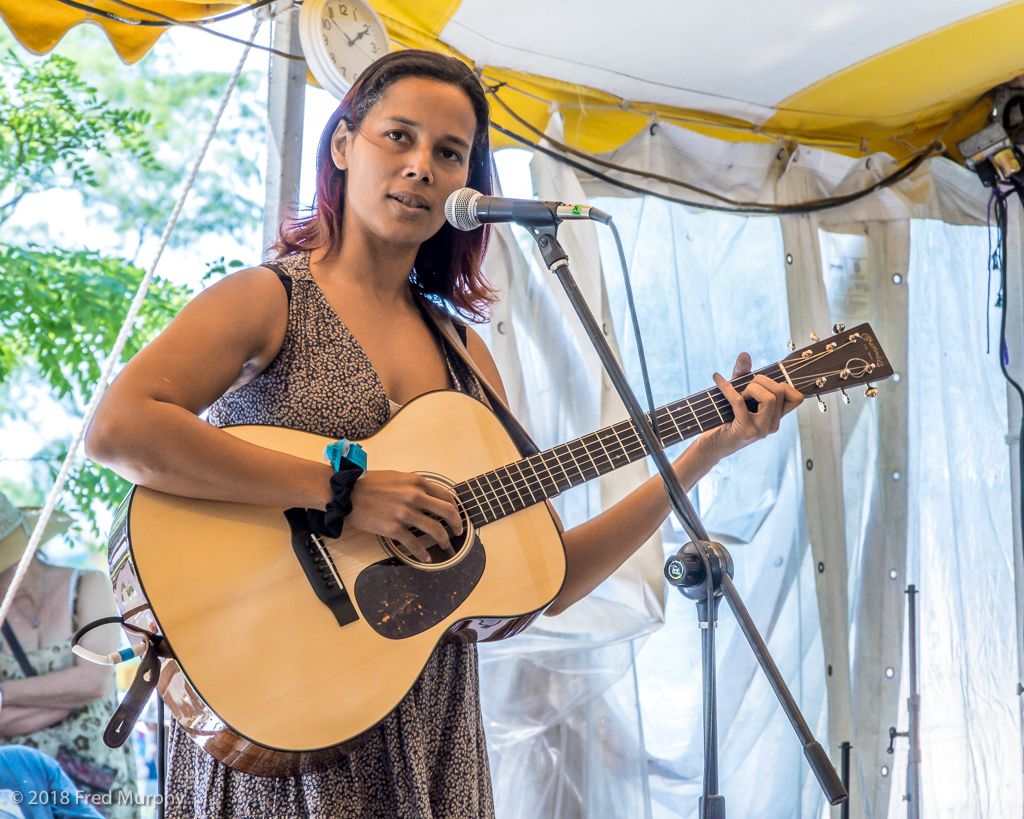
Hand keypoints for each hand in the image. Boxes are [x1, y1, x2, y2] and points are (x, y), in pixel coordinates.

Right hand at [345, 470, 463, 561]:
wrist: (345, 492)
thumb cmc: (367, 484)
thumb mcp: (396, 477)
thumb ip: (413, 486)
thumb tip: (427, 498)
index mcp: (416, 482)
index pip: (445, 495)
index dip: (454, 507)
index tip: (455, 515)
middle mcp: (414, 496)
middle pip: (447, 512)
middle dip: (456, 524)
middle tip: (458, 531)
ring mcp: (404, 513)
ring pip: (435, 529)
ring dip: (443, 539)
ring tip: (444, 544)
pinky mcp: (393, 528)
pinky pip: (414, 544)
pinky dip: (422, 553)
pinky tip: (425, 558)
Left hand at [700, 352, 802, 458]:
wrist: (711, 444)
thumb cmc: (725, 417)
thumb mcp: (737, 392)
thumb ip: (743, 373)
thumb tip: (744, 354)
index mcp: (775, 417)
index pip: (796, 398)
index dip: (782, 384)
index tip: (762, 384)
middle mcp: (772, 425)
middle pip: (779, 392)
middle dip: (760, 381)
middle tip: (745, 387)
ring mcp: (760, 430)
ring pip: (769, 398)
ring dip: (751, 388)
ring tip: (738, 393)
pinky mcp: (745, 430)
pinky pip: (740, 402)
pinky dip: (727, 387)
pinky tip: (717, 379)